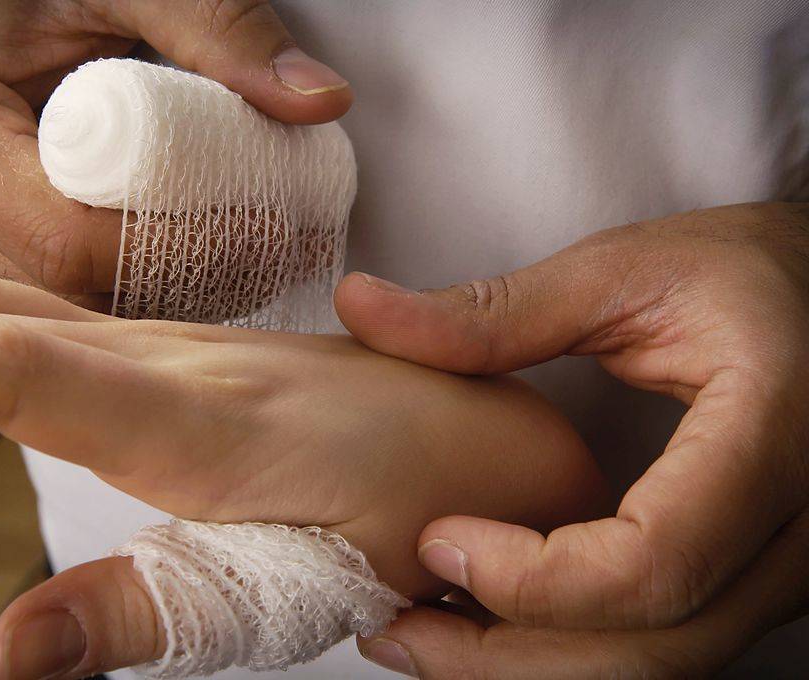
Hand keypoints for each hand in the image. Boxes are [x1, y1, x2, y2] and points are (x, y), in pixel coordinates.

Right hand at [0, 0, 351, 306]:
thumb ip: (216, 25)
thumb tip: (318, 99)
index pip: (66, 245)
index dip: (177, 250)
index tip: (264, 227)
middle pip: (72, 293)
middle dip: (184, 280)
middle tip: (274, 246)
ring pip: (71, 310)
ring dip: (167, 294)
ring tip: (246, 252)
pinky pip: (62, 299)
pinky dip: (135, 289)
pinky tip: (193, 261)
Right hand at [0, 264, 602, 678]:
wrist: (495, 438)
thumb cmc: (417, 505)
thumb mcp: (295, 578)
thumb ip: (147, 607)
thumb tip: (5, 653)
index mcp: (191, 413)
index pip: (3, 368)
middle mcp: (168, 362)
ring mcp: (173, 352)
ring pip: (6, 306)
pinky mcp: (181, 361)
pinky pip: (47, 324)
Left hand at [334, 202, 808, 675]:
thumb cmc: (743, 271)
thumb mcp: (623, 272)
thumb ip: (493, 311)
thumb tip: (359, 305)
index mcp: (771, 438)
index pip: (654, 563)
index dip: (534, 579)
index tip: (437, 542)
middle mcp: (801, 528)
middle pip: (653, 645)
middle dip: (508, 653)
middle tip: (394, 628)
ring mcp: (789, 567)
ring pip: (660, 664)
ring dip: (532, 664)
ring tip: (424, 633)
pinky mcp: (757, 578)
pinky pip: (665, 641)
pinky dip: (573, 645)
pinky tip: (493, 618)